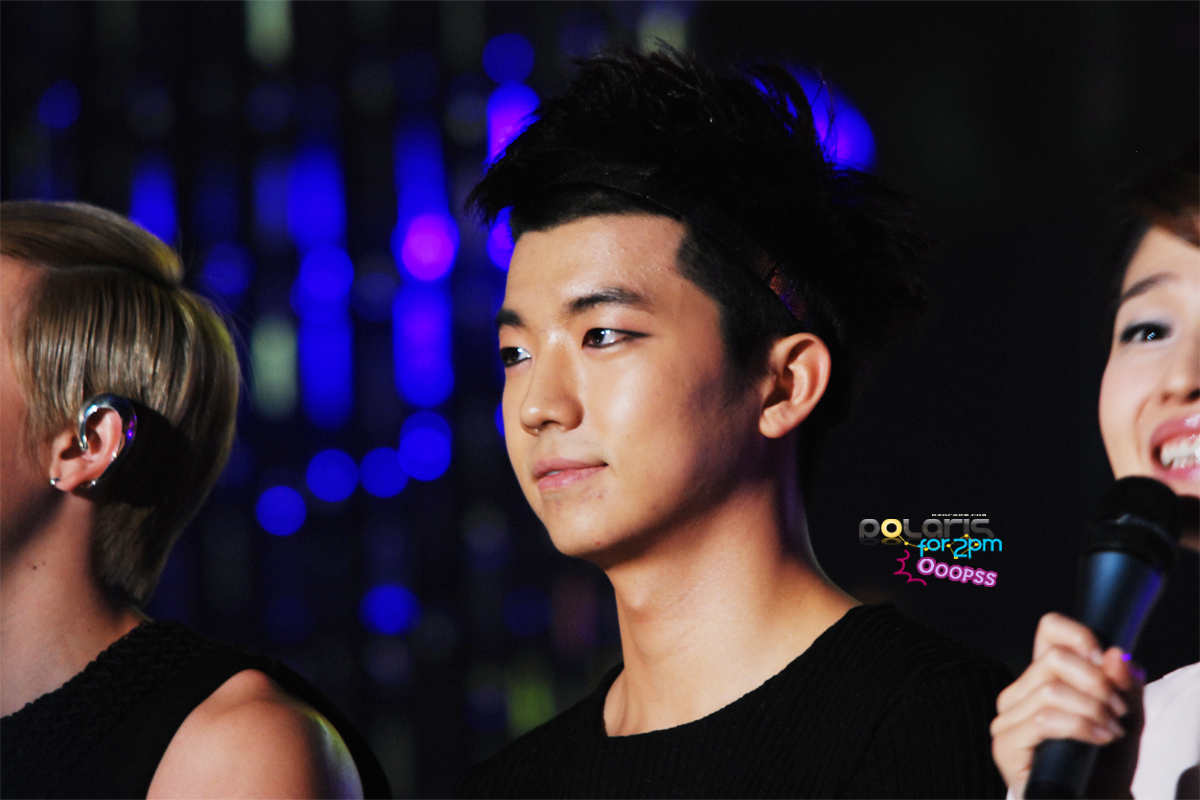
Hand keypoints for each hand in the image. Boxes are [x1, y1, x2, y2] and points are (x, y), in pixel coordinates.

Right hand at [990, 612, 1143, 798]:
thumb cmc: (1107, 765)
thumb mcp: (1125, 717)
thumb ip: (1123, 685)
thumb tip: (1115, 655)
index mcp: (1041, 679)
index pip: (1048, 631)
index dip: (1077, 634)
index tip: (1103, 658)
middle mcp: (1018, 695)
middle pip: (1052, 659)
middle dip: (1096, 683)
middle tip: (1118, 709)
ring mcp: (1006, 721)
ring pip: (1049, 690)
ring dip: (1091, 709)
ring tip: (1112, 730)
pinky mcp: (1006, 747)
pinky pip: (1043, 720)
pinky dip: (1080, 726)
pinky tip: (1099, 738)